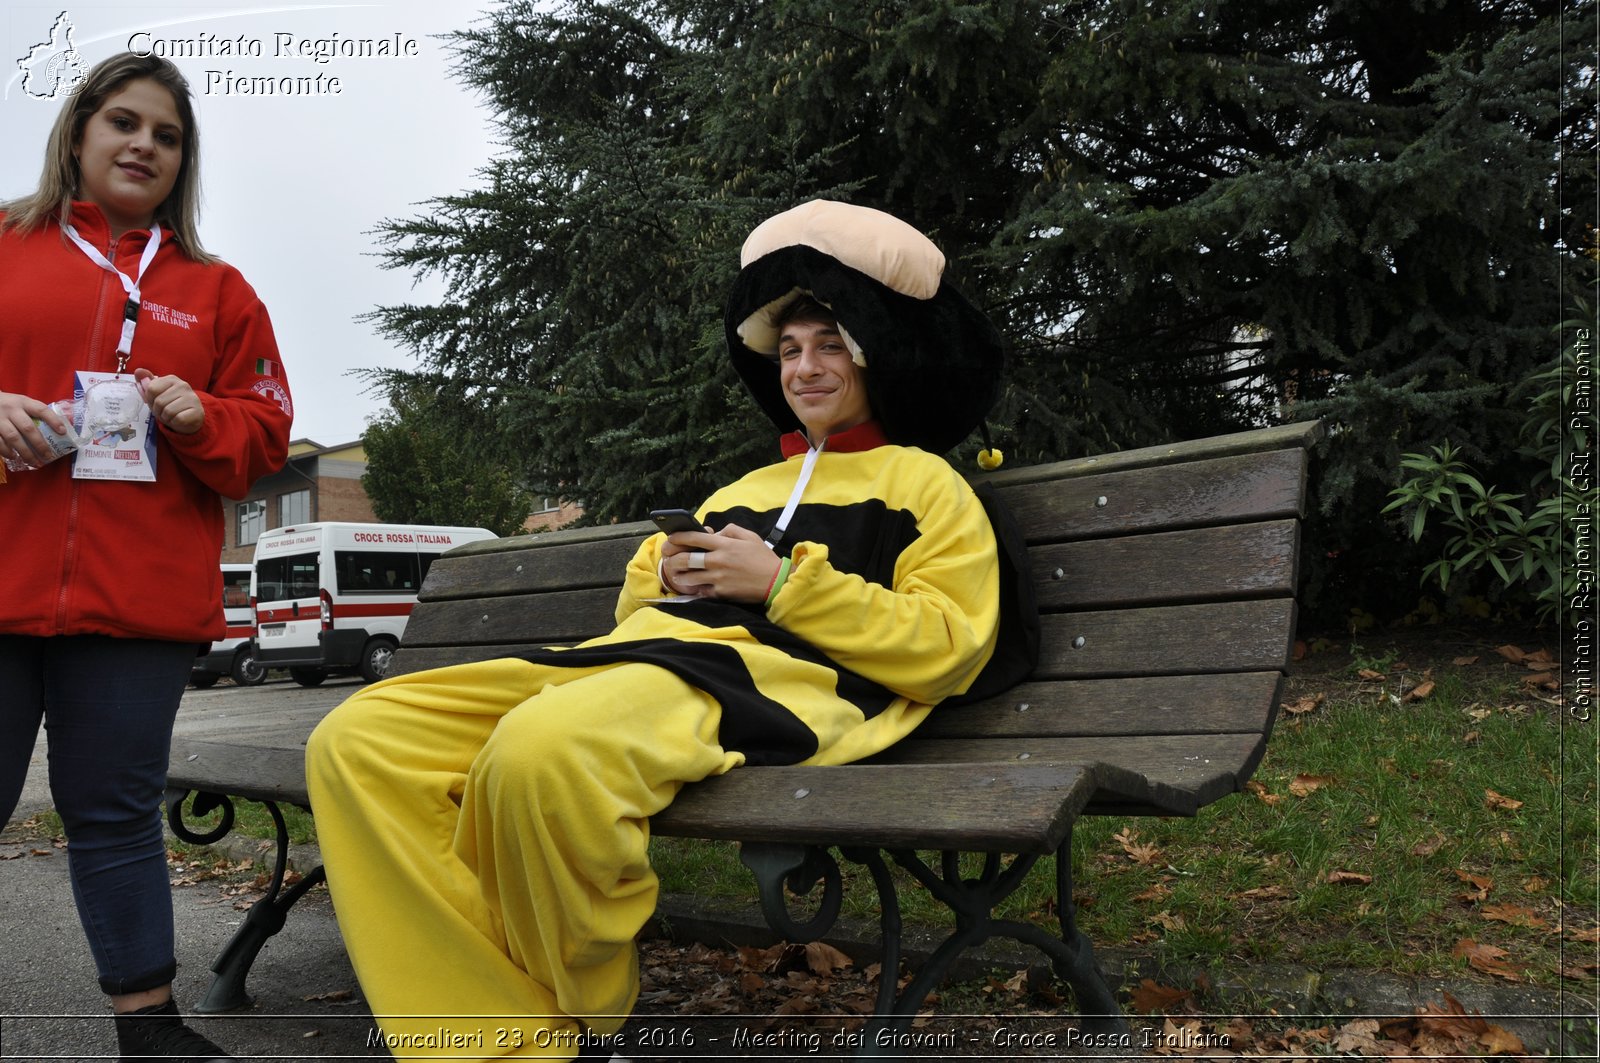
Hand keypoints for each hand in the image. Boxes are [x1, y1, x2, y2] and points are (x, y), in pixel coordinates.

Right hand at [0, 389, 69, 466]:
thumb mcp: (21, 403)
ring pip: (14, 438)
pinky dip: (7, 452)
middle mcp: (11, 410)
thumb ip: (35, 412)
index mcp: (23, 402)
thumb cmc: (9, 405)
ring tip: (35, 462)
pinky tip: (15, 457)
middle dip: (40, 444)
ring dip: (26, 452)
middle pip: (28, 428)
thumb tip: (59, 429)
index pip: (41, 410)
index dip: (53, 420)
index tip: (63, 432)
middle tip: (48, 456)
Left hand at [134, 368, 203, 433]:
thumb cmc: (171, 405)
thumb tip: (138, 371)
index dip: (150, 399)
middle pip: (159, 401)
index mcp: (172, 379)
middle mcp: (183, 385)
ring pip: (168, 411)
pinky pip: (178, 419)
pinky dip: (175, 422)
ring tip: (172, 416)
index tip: (157, 402)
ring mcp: (192, 398)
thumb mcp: (157, 394)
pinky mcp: (197, 411)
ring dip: (166, 418)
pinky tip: (179, 420)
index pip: (151, 389)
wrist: (189, 418)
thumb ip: (147, 383)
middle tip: (165, 411)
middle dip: (158, 411)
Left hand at [661, 522, 782, 603]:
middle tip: (667, 558)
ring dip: (678, 575)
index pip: (694, 538)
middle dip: (672, 558)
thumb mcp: (750, 536)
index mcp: (724, 545)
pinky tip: (690, 587)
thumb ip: (730, 530)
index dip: (678, 537)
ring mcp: (718, 578)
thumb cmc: (763, 558)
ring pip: (689, 577)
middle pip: (686, 559)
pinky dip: (694, 588)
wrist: (775, 582)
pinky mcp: (721, 592)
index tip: (670, 538)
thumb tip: (714, 533)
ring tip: (675, 574)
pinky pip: (701, 591)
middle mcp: (718, 561)